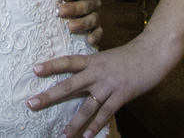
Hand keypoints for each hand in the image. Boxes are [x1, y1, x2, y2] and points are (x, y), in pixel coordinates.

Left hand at [28, 37, 171, 137]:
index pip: (67, 62)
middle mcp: (97, 73)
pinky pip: (106, 113)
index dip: (50, 66)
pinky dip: (96, 125)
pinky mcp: (121, 95)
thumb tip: (82, 79)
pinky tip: (87, 136)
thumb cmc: (130, 56)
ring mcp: (108, 85)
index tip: (34, 69)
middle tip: (31, 104)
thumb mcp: (107, 58)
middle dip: (48, 96)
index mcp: (92, 61)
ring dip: (74, 122)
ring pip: (87, 106)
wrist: (152, 53)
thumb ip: (94, 68)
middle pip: (69, 86)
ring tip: (62, 135)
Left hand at [58, 0, 101, 44]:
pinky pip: (99, 32)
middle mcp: (95, 0)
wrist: (71, 0)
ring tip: (70, 27)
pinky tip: (89, 40)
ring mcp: (96, 14)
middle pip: (87, 5)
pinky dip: (96, 36)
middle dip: (74, 8)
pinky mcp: (96, 27)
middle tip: (60, 11)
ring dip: (82, 24)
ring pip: (93, 20)